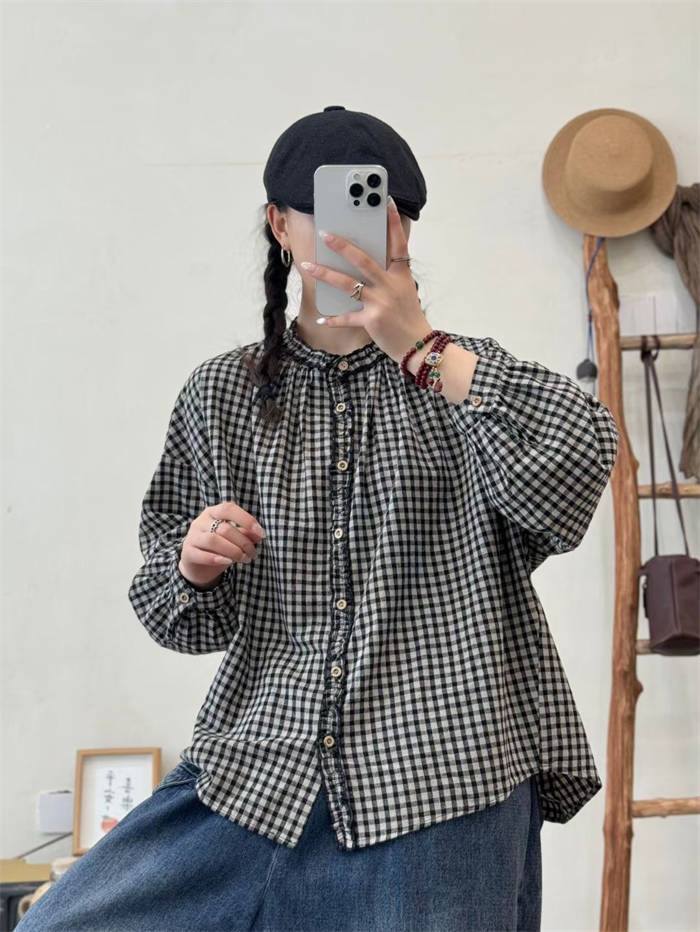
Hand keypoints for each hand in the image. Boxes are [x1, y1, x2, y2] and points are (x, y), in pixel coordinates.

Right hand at [179, 501, 265, 588]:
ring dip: (233, 551)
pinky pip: (202, 554)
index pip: (229, 508)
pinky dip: (218, 558)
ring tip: (244, 559)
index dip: (246, 520)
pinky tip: (229, 562)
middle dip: (243, 542)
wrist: (198, 566)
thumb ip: (245, 534)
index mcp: (213, 512)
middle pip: (225, 528)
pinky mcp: (187, 552)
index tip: (261, 534)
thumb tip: (259, 534)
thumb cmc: (219, 548)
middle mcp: (201, 521)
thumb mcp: (234, 539)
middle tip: (253, 554)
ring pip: (213, 540)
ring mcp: (192, 536)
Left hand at [300, 198, 435, 364]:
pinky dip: (334, 319)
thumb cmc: (409, 318)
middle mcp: (390, 285)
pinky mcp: (371, 320)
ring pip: (347, 284)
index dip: (394, 223)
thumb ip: (389, 278)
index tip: (387, 203)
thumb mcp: (405, 292)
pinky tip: (322, 318)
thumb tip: (366, 268)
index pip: (398, 245)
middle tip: (325, 234)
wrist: (418, 346)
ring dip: (325, 274)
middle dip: (342, 246)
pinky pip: (347, 317)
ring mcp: (380, 302)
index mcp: (401, 276)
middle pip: (363, 260)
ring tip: (308, 266)